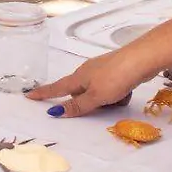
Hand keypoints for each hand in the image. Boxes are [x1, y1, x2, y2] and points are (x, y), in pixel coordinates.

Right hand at [26, 49, 159, 118]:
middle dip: (90, 103)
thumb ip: (77, 106)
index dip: (44, 94)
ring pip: (98, 93)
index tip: (29, 95)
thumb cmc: (116, 78)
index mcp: (79, 78)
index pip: (57, 88)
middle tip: (104, 104)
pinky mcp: (116, 71)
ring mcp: (103, 70)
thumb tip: (55, 112)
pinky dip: (118, 94)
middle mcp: (88, 72)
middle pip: (81, 93)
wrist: (142, 59)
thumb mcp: (95, 96)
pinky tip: (128, 92)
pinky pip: (112, 89)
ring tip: (120, 98)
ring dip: (107, 101)